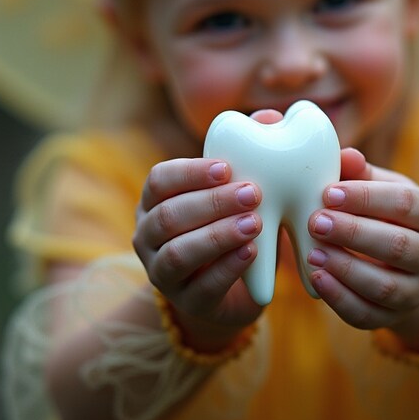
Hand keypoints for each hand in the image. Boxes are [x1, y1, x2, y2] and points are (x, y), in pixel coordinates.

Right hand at [133, 155, 265, 346]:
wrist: (236, 289)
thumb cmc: (235, 224)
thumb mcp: (240, 192)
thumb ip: (252, 154)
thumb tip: (269, 115)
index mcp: (156, 202)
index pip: (159, 180)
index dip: (190, 173)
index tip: (227, 167)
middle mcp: (149, 237)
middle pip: (168, 216)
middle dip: (211, 203)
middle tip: (252, 193)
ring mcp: (162, 273)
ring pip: (178, 254)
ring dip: (217, 235)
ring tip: (255, 223)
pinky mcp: (187, 304)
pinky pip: (201, 287)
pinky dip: (227, 268)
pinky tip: (252, 253)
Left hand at [306, 148, 418, 335]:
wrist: (403, 269)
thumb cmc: (382, 216)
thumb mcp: (379, 189)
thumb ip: (360, 174)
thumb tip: (345, 154)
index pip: (406, 204)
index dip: (367, 198)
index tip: (329, 193)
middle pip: (398, 246)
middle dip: (354, 233)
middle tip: (316, 221)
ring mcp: (415, 290)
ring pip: (385, 285)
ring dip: (347, 268)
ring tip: (312, 252)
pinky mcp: (393, 317)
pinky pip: (368, 314)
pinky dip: (340, 299)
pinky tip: (317, 279)